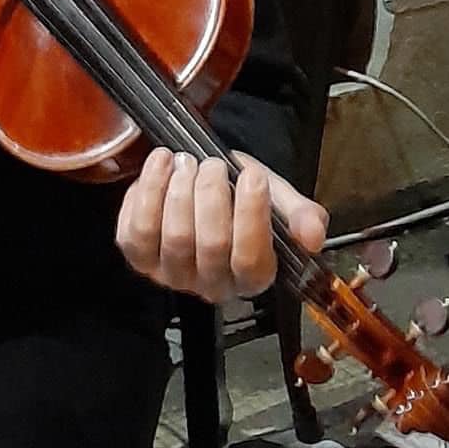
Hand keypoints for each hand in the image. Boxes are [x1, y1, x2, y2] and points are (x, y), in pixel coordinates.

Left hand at [115, 148, 326, 301]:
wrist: (205, 184)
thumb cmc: (241, 194)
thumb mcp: (277, 197)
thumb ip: (299, 214)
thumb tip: (313, 235)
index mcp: (252, 277)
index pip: (251, 261)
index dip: (251, 216)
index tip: (252, 176)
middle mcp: (211, 285)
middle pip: (210, 245)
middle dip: (211, 196)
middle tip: (212, 165)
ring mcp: (170, 275)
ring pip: (173, 237)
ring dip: (178, 192)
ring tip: (185, 162)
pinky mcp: (139, 258)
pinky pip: (135, 232)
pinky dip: (146, 192)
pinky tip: (160, 166)